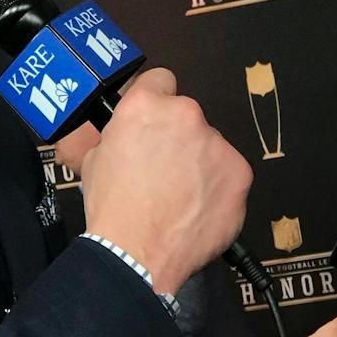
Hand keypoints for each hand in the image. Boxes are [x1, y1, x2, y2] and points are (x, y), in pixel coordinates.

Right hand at [80, 68, 250, 295]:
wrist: (136, 255)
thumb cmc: (111, 208)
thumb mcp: (97, 159)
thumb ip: (123, 135)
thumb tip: (134, 139)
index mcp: (147, 105)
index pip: (161, 80)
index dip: (156, 102)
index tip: (155, 123)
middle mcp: (187, 115)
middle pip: (188, 118)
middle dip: (179, 139)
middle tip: (163, 171)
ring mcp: (218, 144)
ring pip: (211, 148)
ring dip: (200, 165)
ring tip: (181, 199)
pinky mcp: (240, 174)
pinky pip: (229, 175)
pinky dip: (218, 190)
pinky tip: (198, 212)